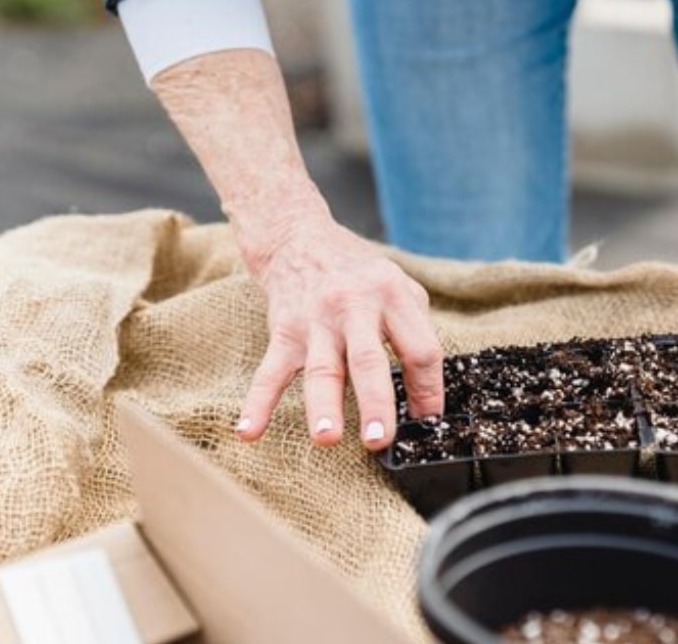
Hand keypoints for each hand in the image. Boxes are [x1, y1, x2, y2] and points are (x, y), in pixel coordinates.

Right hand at [234, 213, 444, 449]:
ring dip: (323, 406)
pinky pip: (269, 372)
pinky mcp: (284, 332)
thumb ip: (415, 331)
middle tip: (379, 439)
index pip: (420, 350)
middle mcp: (354, 308)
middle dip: (375, 402)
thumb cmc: (358, 273)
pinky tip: (249, 431)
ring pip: (321, 369)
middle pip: (368, 361)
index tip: (427, 421)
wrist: (298, 238)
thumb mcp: (399, 286)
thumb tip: (426, 396)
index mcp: (392, 297)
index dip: (428, 390)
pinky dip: (257, 403)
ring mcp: (316, 322)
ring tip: (327, 438)